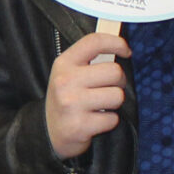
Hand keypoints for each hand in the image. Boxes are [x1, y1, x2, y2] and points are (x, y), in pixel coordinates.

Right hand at [44, 32, 130, 159]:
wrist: (47, 131)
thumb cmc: (66, 98)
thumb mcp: (68, 73)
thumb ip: (89, 60)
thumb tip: (121, 48)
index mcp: (64, 63)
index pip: (94, 42)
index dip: (116, 43)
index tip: (126, 51)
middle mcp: (65, 81)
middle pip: (114, 71)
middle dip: (118, 82)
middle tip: (108, 88)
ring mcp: (71, 104)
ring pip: (117, 96)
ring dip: (114, 103)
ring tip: (100, 105)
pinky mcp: (79, 126)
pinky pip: (112, 119)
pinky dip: (108, 121)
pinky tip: (95, 120)